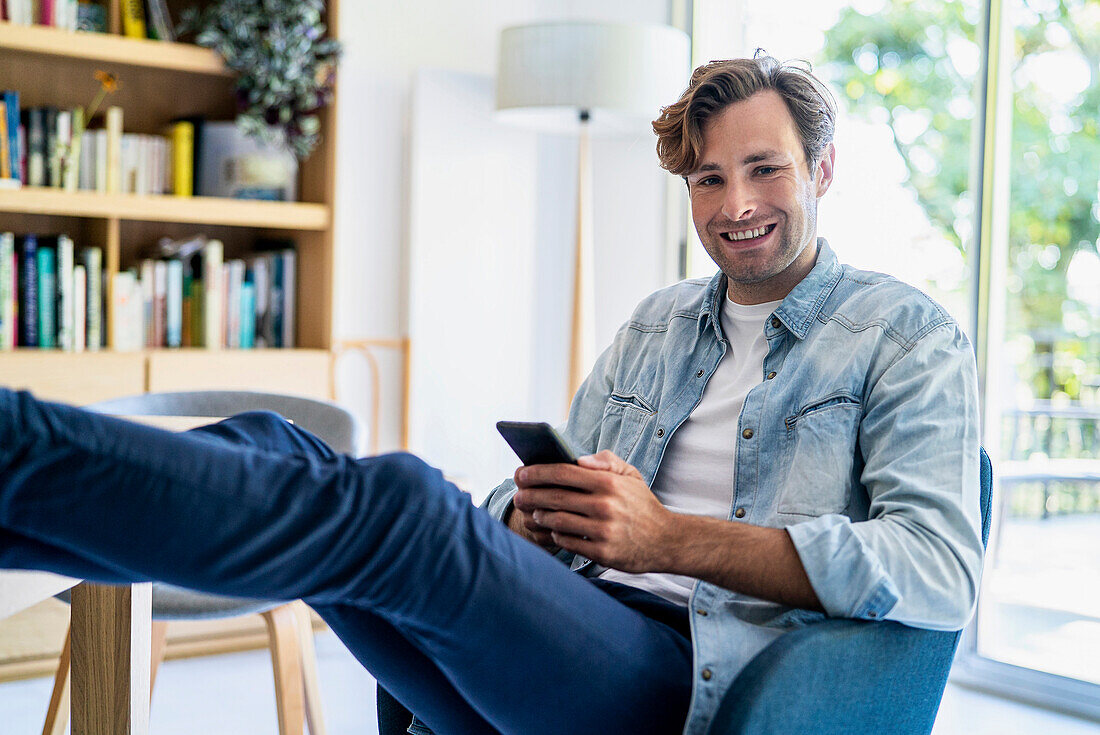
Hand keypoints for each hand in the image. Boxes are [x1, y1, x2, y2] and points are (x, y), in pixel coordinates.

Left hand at [512, 450, 673, 572]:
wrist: (667, 541)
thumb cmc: (642, 505)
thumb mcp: (631, 475)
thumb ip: (605, 461)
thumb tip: (577, 459)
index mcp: (608, 482)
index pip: (563, 472)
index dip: (537, 472)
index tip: (521, 473)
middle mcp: (604, 505)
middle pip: (555, 497)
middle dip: (530, 495)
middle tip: (518, 496)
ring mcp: (602, 530)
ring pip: (557, 521)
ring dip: (539, 516)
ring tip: (532, 512)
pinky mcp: (602, 552)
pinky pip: (567, 542)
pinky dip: (555, 535)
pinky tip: (552, 530)